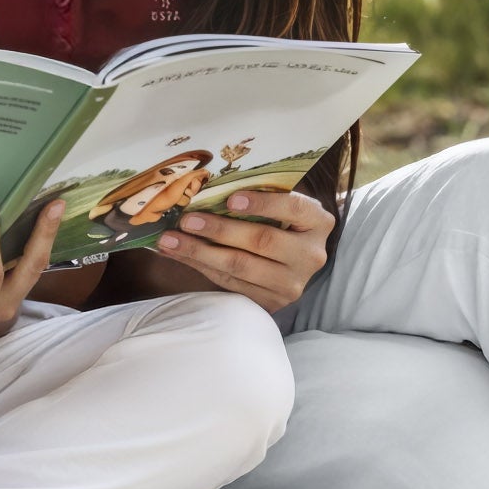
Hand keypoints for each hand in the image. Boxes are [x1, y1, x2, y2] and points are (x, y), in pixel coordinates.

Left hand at [151, 189, 333, 312]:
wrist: (294, 261)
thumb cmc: (281, 220)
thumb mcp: (281, 204)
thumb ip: (258, 196)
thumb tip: (206, 187)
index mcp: (318, 221)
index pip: (294, 207)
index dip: (262, 203)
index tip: (230, 200)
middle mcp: (310, 255)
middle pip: (262, 241)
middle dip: (219, 230)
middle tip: (187, 220)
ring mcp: (292, 283)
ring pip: (241, 267)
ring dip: (200, 252)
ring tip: (170, 239)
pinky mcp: (271, 302)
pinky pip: (230, 283)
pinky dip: (200, 266)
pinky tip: (178, 253)